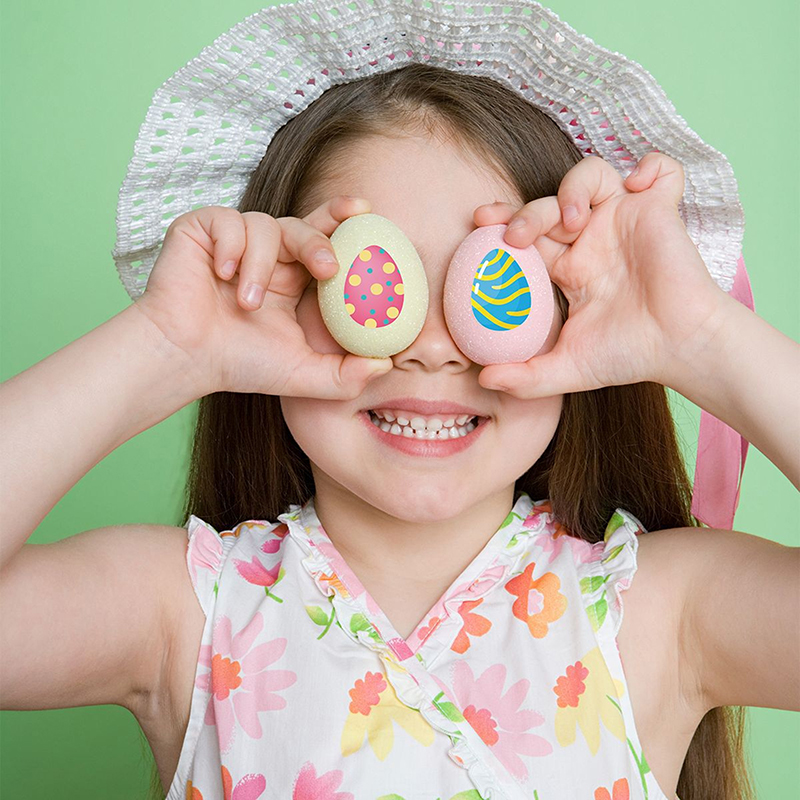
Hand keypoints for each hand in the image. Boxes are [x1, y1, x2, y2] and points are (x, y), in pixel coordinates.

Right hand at [133, 197, 393, 396]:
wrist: (184, 358)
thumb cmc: (239, 363)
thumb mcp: (302, 374)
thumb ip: (346, 374)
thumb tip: (387, 365)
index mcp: (293, 278)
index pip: (324, 240)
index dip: (344, 220)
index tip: (367, 211)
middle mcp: (268, 255)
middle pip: (303, 225)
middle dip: (319, 240)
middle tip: (327, 267)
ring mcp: (235, 240)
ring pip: (266, 227)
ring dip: (261, 267)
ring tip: (247, 303)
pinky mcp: (202, 230)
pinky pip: (228, 221)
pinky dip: (230, 247)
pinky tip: (220, 274)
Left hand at [472, 153, 730, 397]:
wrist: (680, 349)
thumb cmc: (629, 355)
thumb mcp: (568, 368)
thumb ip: (526, 377)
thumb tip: (485, 379)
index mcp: (566, 267)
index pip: (526, 234)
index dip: (502, 222)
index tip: (479, 225)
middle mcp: (591, 239)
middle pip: (548, 203)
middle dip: (526, 211)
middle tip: (515, 236)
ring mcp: (624, 221)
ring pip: (590, 175)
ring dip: (574, 187)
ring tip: (573, 219)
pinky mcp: (658, 210)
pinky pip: (660, 170)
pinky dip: (651, 166)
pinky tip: (637, 185)